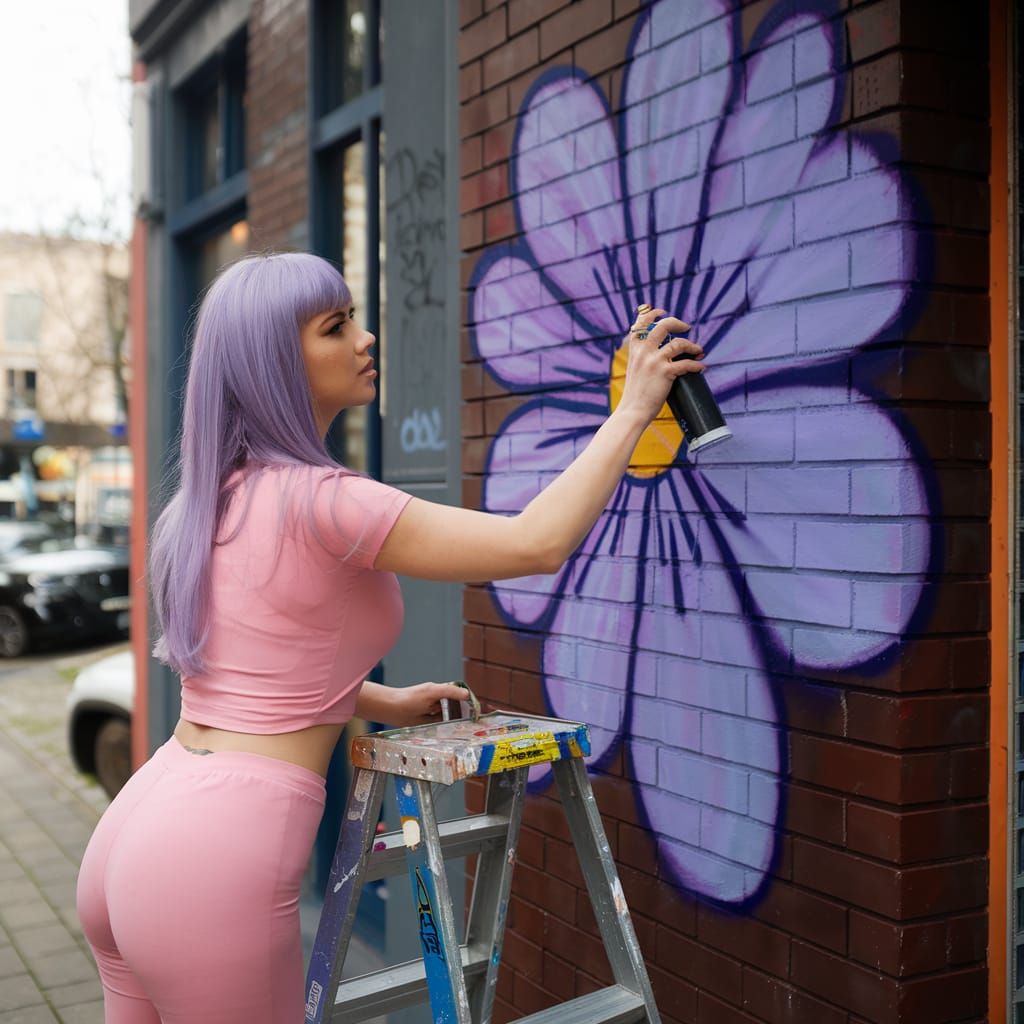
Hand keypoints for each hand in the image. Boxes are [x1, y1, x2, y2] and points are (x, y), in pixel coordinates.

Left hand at [386, 682, 471, 727]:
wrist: (392, 710)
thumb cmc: (410, 698)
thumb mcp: (432, 692)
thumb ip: (449, 692)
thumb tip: (467, 694)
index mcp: (443, 691)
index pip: (461, 696)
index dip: (470, 703)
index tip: (478, 711)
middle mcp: (441, 703)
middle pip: (459, 709)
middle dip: (466, 716)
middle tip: (475, 725)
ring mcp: (436, 714)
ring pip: (452, 720)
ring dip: (457, 725)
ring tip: (466, 732)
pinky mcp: (431, 725)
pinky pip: (443, 728)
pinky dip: (447, 731)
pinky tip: (453, 735)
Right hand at [616, 308, 703, 424]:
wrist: (632, 411)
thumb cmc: (635, 395)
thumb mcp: (634, 370)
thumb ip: (643, 359)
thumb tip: (661, 352)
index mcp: (634, 350)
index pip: (640, 324)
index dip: (652, 314)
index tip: (662, 312)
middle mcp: (643, 352)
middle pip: (662, 326)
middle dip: (677, 323)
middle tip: (686, 327)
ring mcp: (654, 361)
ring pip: (679, 343)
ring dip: (693, 346)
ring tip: (699, 351)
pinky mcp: (665, 373)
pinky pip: (686, 364)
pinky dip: (696, 365)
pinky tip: (701, 367)